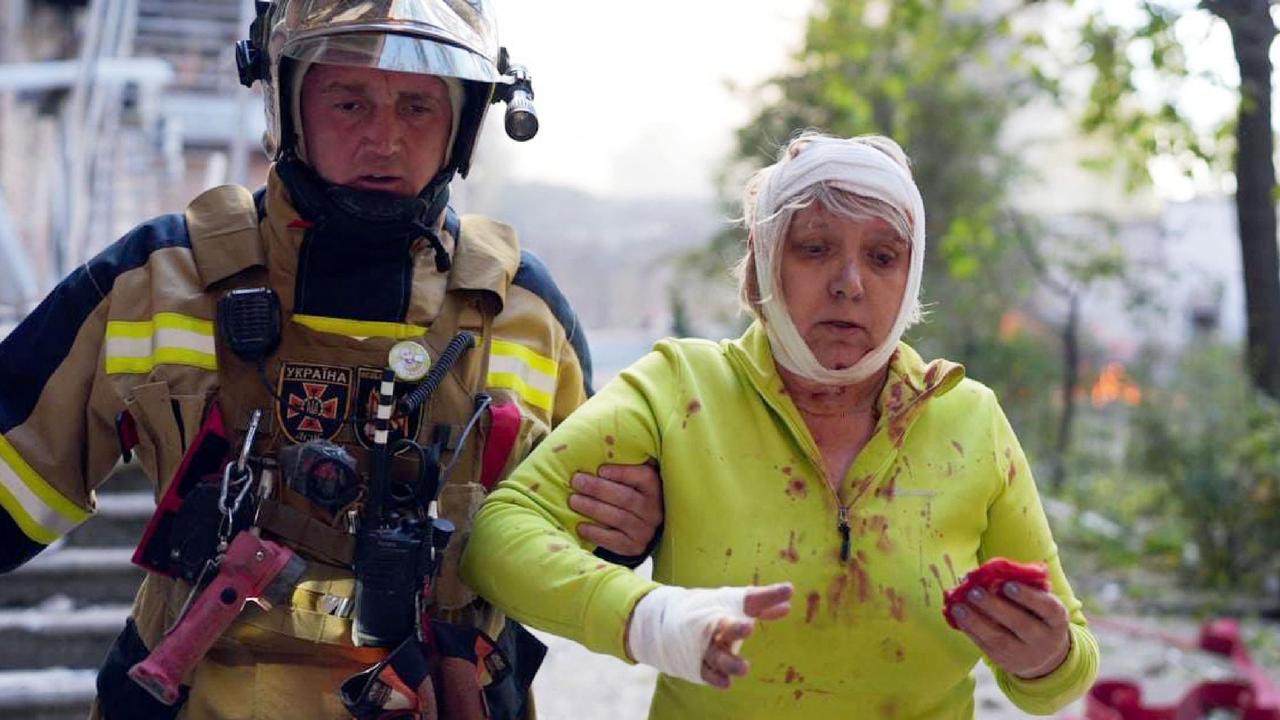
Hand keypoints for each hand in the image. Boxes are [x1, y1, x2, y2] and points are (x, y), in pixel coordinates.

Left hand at [569, 463, 663, 555]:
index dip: (622, 473)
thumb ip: (623, 467)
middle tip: (576, 481)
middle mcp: (653, 510)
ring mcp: (645, 531)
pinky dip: (595, 533)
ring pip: (618, 518)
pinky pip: (613, 540)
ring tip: (573, 500)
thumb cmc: (629, 494)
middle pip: (625, 498)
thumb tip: (598, 447)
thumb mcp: (633, 481)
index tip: (600, 469)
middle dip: (598, 488)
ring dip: (592, 508)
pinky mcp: (634, 547)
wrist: (639, 529)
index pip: (643, 477)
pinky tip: (580, 526)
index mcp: (655, 488)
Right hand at [626, 582, 791, 686]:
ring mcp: (704, 646)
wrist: (666, 622)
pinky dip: (716, 678)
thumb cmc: (709, 611)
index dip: (768, 597)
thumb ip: (762, 605)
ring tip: (745, 668)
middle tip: (749, 627)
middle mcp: (713, 626)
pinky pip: (706, 672)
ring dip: (730, 661)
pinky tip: (727, 684)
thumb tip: (789, 602)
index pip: (749, 600)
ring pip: (717, 655)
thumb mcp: (733, 603)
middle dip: (736, 627)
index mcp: (725, 607)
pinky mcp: (697, 664)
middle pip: (725, 627)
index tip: (787, 591)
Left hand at [948, 581, 1070, 678]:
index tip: (1008, 584)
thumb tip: (990, 571)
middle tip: (974, 591)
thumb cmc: (1037, 616)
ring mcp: (1026, 654)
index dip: (1028, 597)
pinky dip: (971, 631)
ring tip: (958, 606)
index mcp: (1058, 619)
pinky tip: (958, 617)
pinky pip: (987, 648)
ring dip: (976, 622)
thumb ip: (1025, 587)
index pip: (1048, 608)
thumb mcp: (1041, 602)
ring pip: (1000, 640)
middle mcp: (1045, 640)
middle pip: (1021, 624)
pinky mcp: (1007, 662)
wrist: (1045, 654)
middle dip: (995, 607)